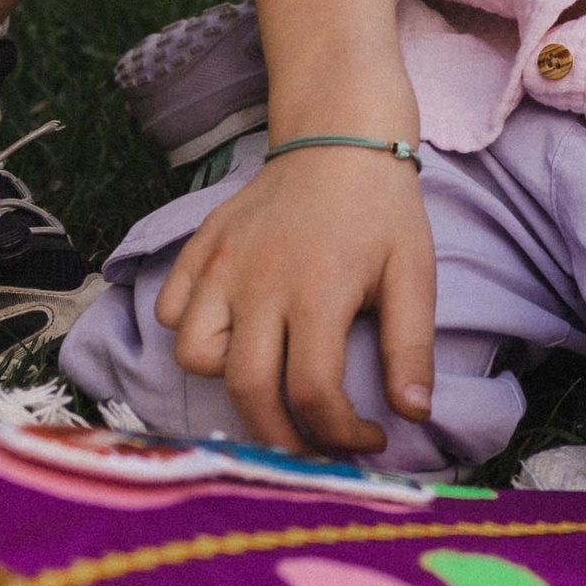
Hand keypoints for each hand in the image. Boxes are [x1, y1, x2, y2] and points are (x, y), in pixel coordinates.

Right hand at [153, 148, 436, 453]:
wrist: (339, 136)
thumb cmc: (382, 210)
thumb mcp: (414, 273)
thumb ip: (410, 347)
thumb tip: (413, 416)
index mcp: (317, 291)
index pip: (313, 392)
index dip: (339, 434)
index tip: (367, 440)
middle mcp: (259, 282)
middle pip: (249, 390)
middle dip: (279, 440)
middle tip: (310, 448)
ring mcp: (221, 264)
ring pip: (193, 354)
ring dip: (228, 382)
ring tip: (268, 380)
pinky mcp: (199, 248)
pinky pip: (171, 310)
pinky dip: (193, 332)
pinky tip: (233, 333)